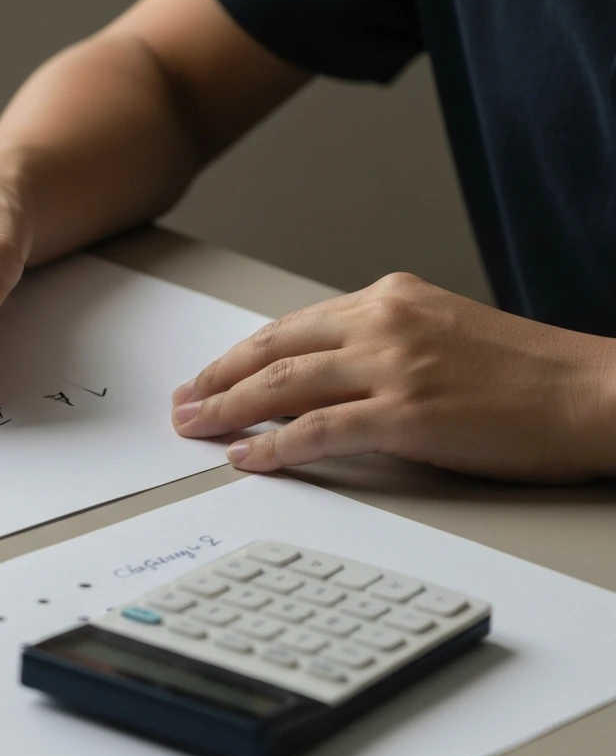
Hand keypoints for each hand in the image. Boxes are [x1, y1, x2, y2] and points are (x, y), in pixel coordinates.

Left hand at [172, 272, 615, 481]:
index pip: (292, 326)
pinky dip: (273, 446)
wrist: (596, 392)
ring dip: (228, 409)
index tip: (206, 375)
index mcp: (390, 297)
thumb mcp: (441, 333)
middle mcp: (384, 321)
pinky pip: (319, 430)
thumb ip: (380, 345)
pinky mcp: (408, 412)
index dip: (239, 355)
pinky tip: (245, 458)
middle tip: (181, 403)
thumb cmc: (527, 374)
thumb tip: (320, 380)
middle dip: (217, 378)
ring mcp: (394, 365)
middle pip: (274, 349)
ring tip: (194, 428)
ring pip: (284, 385)